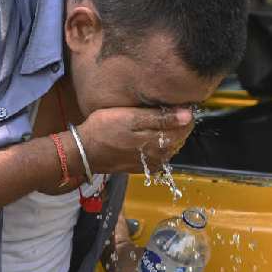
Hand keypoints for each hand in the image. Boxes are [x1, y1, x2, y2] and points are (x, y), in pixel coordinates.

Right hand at [75, 106, 193, 174]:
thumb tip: (188, 115)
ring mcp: (151, 164)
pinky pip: (158, 155)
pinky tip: (148, 135)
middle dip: (177, 124)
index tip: (178, 103)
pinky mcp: (142, 168)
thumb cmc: (104, 129)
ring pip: (170, 147)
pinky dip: (158, 144)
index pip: (185, 128)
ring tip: (157, 120)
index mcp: (159, 143)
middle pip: (179, 138)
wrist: (84, 151)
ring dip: (168, 134)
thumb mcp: (131, 118)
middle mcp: (159, 156)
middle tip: (166, 108)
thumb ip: (160, 117)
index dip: (185, 114)